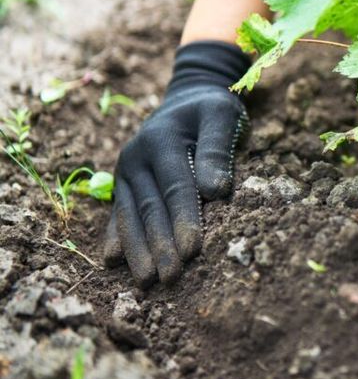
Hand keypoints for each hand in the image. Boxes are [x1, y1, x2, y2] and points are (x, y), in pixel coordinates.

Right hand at [104, 41, 249, 287]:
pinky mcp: (123, 181)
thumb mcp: (222, 115)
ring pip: (130, 215)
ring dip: (137, 250)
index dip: (184, 219)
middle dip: (160, 245)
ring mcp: (126, 170)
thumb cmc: (213, 108)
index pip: (175, 187)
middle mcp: (136, 156)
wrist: (188, 96)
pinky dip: (116, 236)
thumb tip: (216, 191)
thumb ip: (218, 148)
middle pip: (149, 207)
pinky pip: (118, 212)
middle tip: (171, 279)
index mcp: (161, 139)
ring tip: (146, 283)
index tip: (192, 251)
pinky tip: (113, 261)